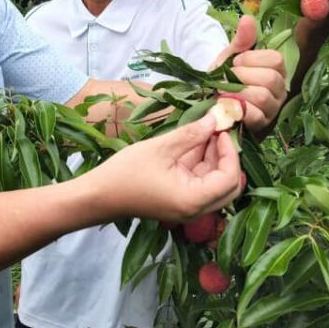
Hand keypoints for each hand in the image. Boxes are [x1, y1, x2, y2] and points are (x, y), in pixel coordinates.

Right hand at [92, 111, 242, 225]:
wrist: (98, 196)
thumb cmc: (126, 173)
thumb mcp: (161, 148)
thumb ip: (191, 134)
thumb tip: (215, 118)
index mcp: (193, 200)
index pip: (229, 179)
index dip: (230, 153)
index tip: (220, 130)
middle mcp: (195, 209)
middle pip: (229, 186)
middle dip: (227, 158)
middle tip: (218, 132)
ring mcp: (187, 207)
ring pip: (215, 183)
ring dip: (214, 158)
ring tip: (205, 131)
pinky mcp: (179, 201)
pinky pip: (200, 183)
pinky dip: (201, 164)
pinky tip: (194, 143)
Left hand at [211, 15, 285, 133]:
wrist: (208, 103)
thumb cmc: (224, 77)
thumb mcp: (231, 56)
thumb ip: (241, 40)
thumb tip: (247, 18)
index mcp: (276, 68)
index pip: (276, 59)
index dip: (251, 59)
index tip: (234, 62)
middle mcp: (280, 88)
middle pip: (271, 79)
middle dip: (242, 77)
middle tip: (226, 79)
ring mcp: (273, 108)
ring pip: (263, 96)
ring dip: (237, 93)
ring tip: (223, 92)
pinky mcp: (262, 125)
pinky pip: (255, 115)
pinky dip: (238, 109)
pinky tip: (226, 105)